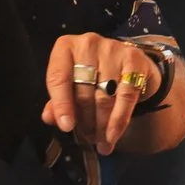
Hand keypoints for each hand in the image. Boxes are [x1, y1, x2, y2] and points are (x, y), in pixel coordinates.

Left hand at [42, 33, 170, 154]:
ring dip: (101, 124)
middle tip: (87, 139)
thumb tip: (49, 118)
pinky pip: (126, 97)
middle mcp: (88, 43)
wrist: (128, 64)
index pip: (58, 77)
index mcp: (66, 47)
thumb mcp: (71, 84)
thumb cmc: (93, 75)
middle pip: (83, 91)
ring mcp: (113, 49)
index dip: (61, 104)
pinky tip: (113, 136)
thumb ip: (57, 101)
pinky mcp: (134, 60)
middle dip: (85, 121)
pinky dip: (119, 121)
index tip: (66, 126)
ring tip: (99, 141)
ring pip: (104, 97)